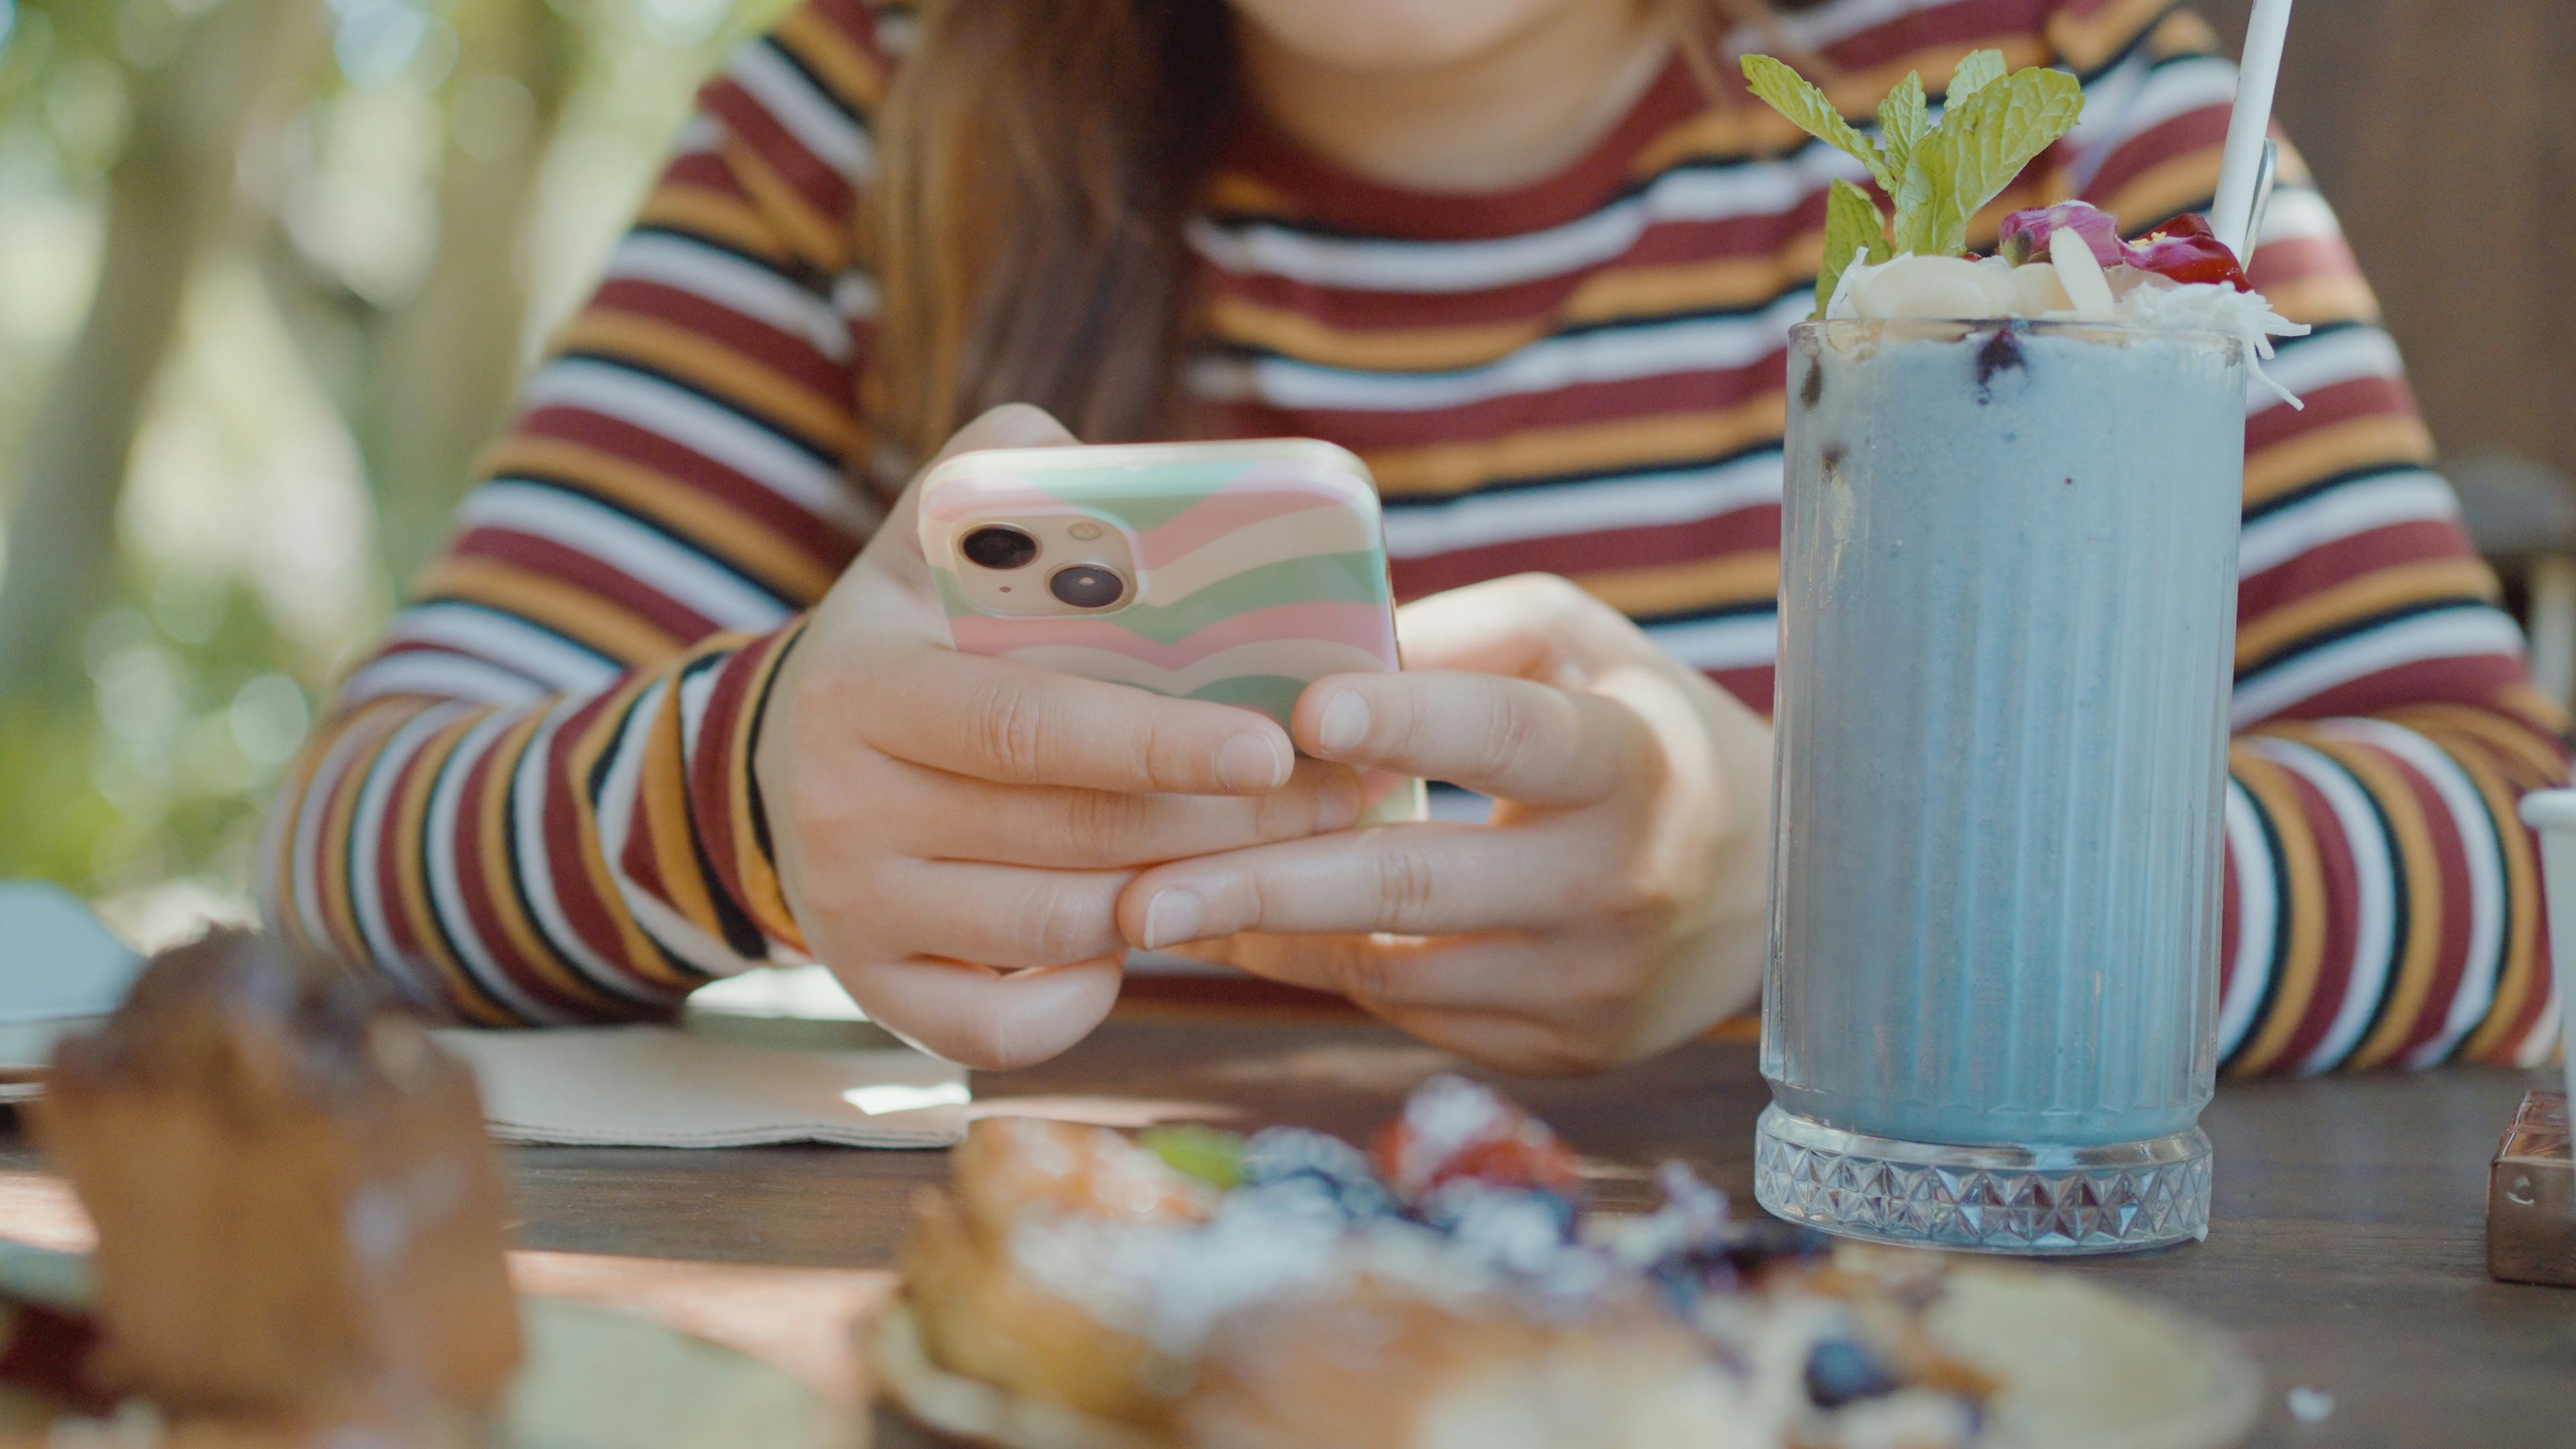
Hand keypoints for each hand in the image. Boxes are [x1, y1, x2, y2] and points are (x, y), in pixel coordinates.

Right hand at [755, 407, 1362, 1067]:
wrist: (781, 758)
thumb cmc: (910, 634)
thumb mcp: (928, 537)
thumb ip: (1015, 478)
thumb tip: (1125, 468)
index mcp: (867, 684)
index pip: (1031, 725)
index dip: (1159, 742)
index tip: (1274, 746)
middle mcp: (845, 808)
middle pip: (1070, 835)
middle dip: (1226, 823)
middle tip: (1342, 796)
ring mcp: (851, 913)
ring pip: (1058, 929)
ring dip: (1183, 900)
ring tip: (1275, 855)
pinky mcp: (869, 989)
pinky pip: (1003, 1028)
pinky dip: (1086, 998)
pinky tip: (1136, 937)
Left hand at [1114, 574, 1772, 1073]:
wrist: (1770, 890)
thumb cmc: (1637, 729)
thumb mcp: (1581, 648)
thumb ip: (1460, 638)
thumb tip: (1309, 647)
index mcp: (1632, 759)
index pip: (1515, 734)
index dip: (1415, 718)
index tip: (1306, 709)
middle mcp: (1617, 884)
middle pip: (1421, 883)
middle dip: (1268, 887)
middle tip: (1140, 893)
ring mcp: (1589, 986)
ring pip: (1396, 967)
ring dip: (1265, 937)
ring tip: (1145, 907)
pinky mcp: (1563, 1050)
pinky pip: (1413, 1011)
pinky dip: (1320, 971)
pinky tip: (1243, 936)